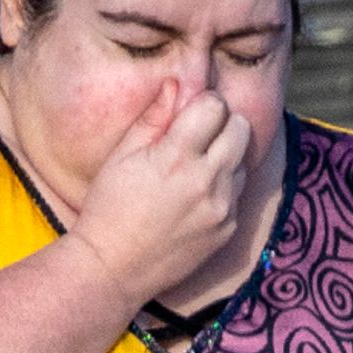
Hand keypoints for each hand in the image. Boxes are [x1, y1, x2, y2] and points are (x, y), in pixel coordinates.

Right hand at [73, 86, 252, 308]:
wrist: (114, 268)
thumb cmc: (109, 207)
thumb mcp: (122, 155)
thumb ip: (154, 117)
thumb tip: (178, 84)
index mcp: (177, 156)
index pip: (215, 106)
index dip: (203, 104)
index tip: (189, 113)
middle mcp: (206, 181)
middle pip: (241, 128)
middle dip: (223, 123)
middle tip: (199, 135)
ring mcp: (221, 208)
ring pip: (243, 160)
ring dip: (225, 156)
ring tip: (196, 167)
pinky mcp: (227, 229)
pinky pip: (238, 193)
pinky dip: (223, 187)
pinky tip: (195, 196)